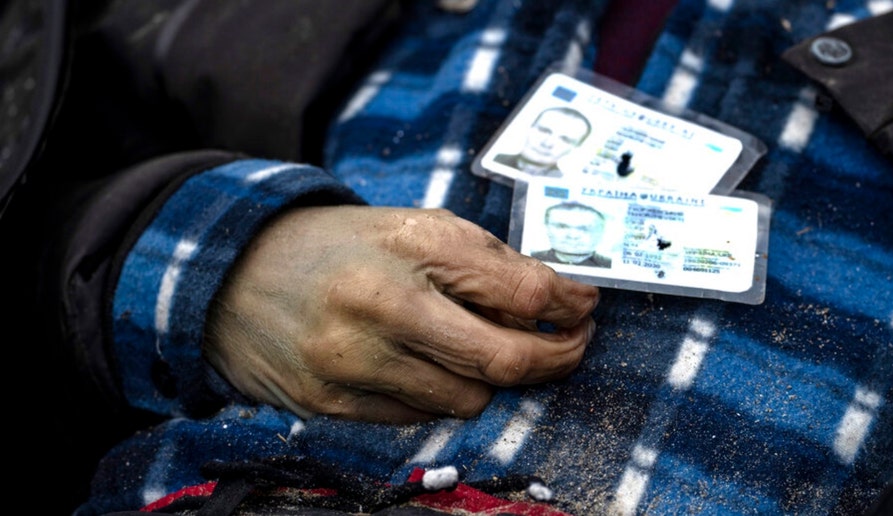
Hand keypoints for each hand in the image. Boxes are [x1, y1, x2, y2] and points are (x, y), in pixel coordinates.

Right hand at [205, 206, 599, 422]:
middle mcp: (380, 311)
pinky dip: (440, 395)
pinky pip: (419, 418)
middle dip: (552, 358)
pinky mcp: (332, 404)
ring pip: (466, 400)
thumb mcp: (411, 227)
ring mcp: (353, 365)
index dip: (567, 304)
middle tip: (570, 346)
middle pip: (503, 361)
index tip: (583, 307)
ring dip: (490, 379)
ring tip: (484, 351)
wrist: (235, 274)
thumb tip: (557, 299)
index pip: (519, 291)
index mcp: (407, 252)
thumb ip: (484, 261)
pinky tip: (428, 367)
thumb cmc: (337, 245)